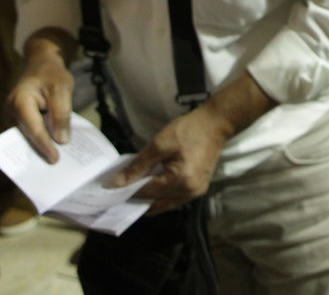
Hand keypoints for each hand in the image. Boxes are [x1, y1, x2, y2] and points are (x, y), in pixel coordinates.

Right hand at [6, 37, 74, 162]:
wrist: (40, 63)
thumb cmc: (52, 74)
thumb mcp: (62, 89)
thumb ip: (61, 114)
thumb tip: (61, 140)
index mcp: (20, 101)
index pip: (33, 129)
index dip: (44, 145)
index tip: (54, 159)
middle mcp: (10, 111)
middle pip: (26, 136)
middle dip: (40, 151)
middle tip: (54, 168)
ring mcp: (11, 116)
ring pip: (26, 137)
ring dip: (39, 147)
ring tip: (54, 163)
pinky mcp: (17, 120)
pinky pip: (28, 132)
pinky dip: (39, 140)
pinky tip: (53, 148)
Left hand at [113, 105, 231, 214]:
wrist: (216, 124)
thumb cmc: (188, 130)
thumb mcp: (159, 144)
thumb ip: (138, 166)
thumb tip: (117, 183)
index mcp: (180, 182)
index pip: (146, 193)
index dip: (128, 191)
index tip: (112, 188)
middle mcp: (189, 193)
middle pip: (155, 203)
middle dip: (138, 198)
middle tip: (122, 189)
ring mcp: (195, 193)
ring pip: (165, 203)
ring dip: (150, 198)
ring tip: (136, 185)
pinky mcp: (198, 189)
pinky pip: (175, 198)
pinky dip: (162, 194)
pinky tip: (153, 183)